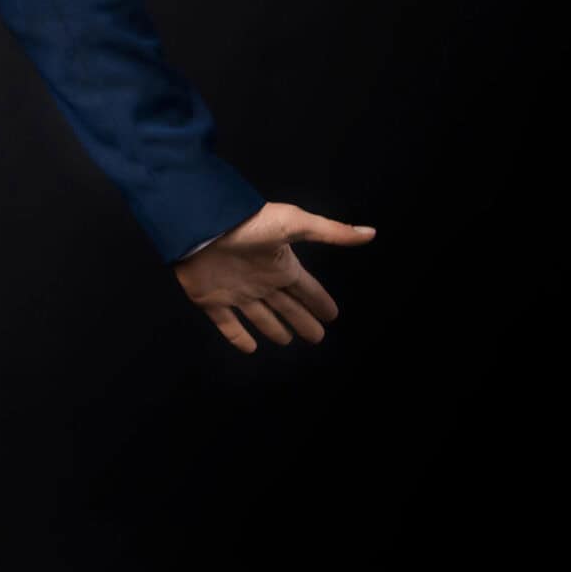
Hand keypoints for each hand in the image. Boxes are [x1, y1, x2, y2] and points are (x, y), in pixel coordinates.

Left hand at [173, 201, 375, 352]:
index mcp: (281, 266)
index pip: (307, 290)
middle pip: (288, 308)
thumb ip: (330, 233)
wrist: (200, 224)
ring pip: (260, 316)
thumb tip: (370, 234)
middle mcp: (261, 281)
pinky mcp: (210, 299)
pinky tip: (250, 348)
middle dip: (303, 321)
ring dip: (274, 329)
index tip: (333, 315)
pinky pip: (227, 324)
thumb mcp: (294, 225)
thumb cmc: (249, 223)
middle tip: (318, 337)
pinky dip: (239, 337)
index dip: (320, 302)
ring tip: (287, 340)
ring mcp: (235, 291)